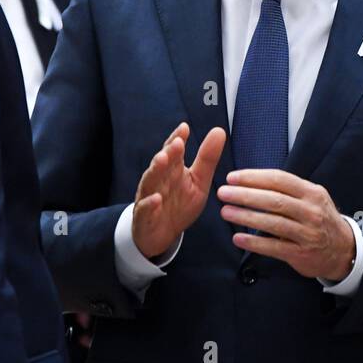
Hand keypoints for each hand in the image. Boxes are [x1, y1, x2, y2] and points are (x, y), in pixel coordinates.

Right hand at [131, 122, 225, 258]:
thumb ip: (207, 158)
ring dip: (155, 170)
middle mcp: (158, 180)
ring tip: (162, 160)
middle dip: (168, 152)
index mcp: (172, 170)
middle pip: (161, 164)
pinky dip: (149, 204)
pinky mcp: (144, 217)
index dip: (177, 139)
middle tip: (176, 143)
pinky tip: (156, 199)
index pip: (172, 151)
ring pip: (150, 181)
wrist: (162, 235)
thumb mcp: (199, 181)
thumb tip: (219, 131)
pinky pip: (145, 209)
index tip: (184, 128)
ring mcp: (149, 197)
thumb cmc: (180, 204)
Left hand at [216, 169, 355, 280]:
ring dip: (246, 217)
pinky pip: (273, 247)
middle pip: (274, 200)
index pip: (280, 180)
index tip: (233, 177)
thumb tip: (253, 181)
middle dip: (245, 195)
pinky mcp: (301, 254)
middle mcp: (311, 211)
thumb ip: (289, 190)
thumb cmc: (320, 219)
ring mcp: (307, 233)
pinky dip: (254, 243)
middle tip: (224, 193)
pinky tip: (238, 238)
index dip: (254, 177)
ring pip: (273, 223)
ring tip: (226, 212)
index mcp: (312, 193)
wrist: (343, 250)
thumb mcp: (313, 198)